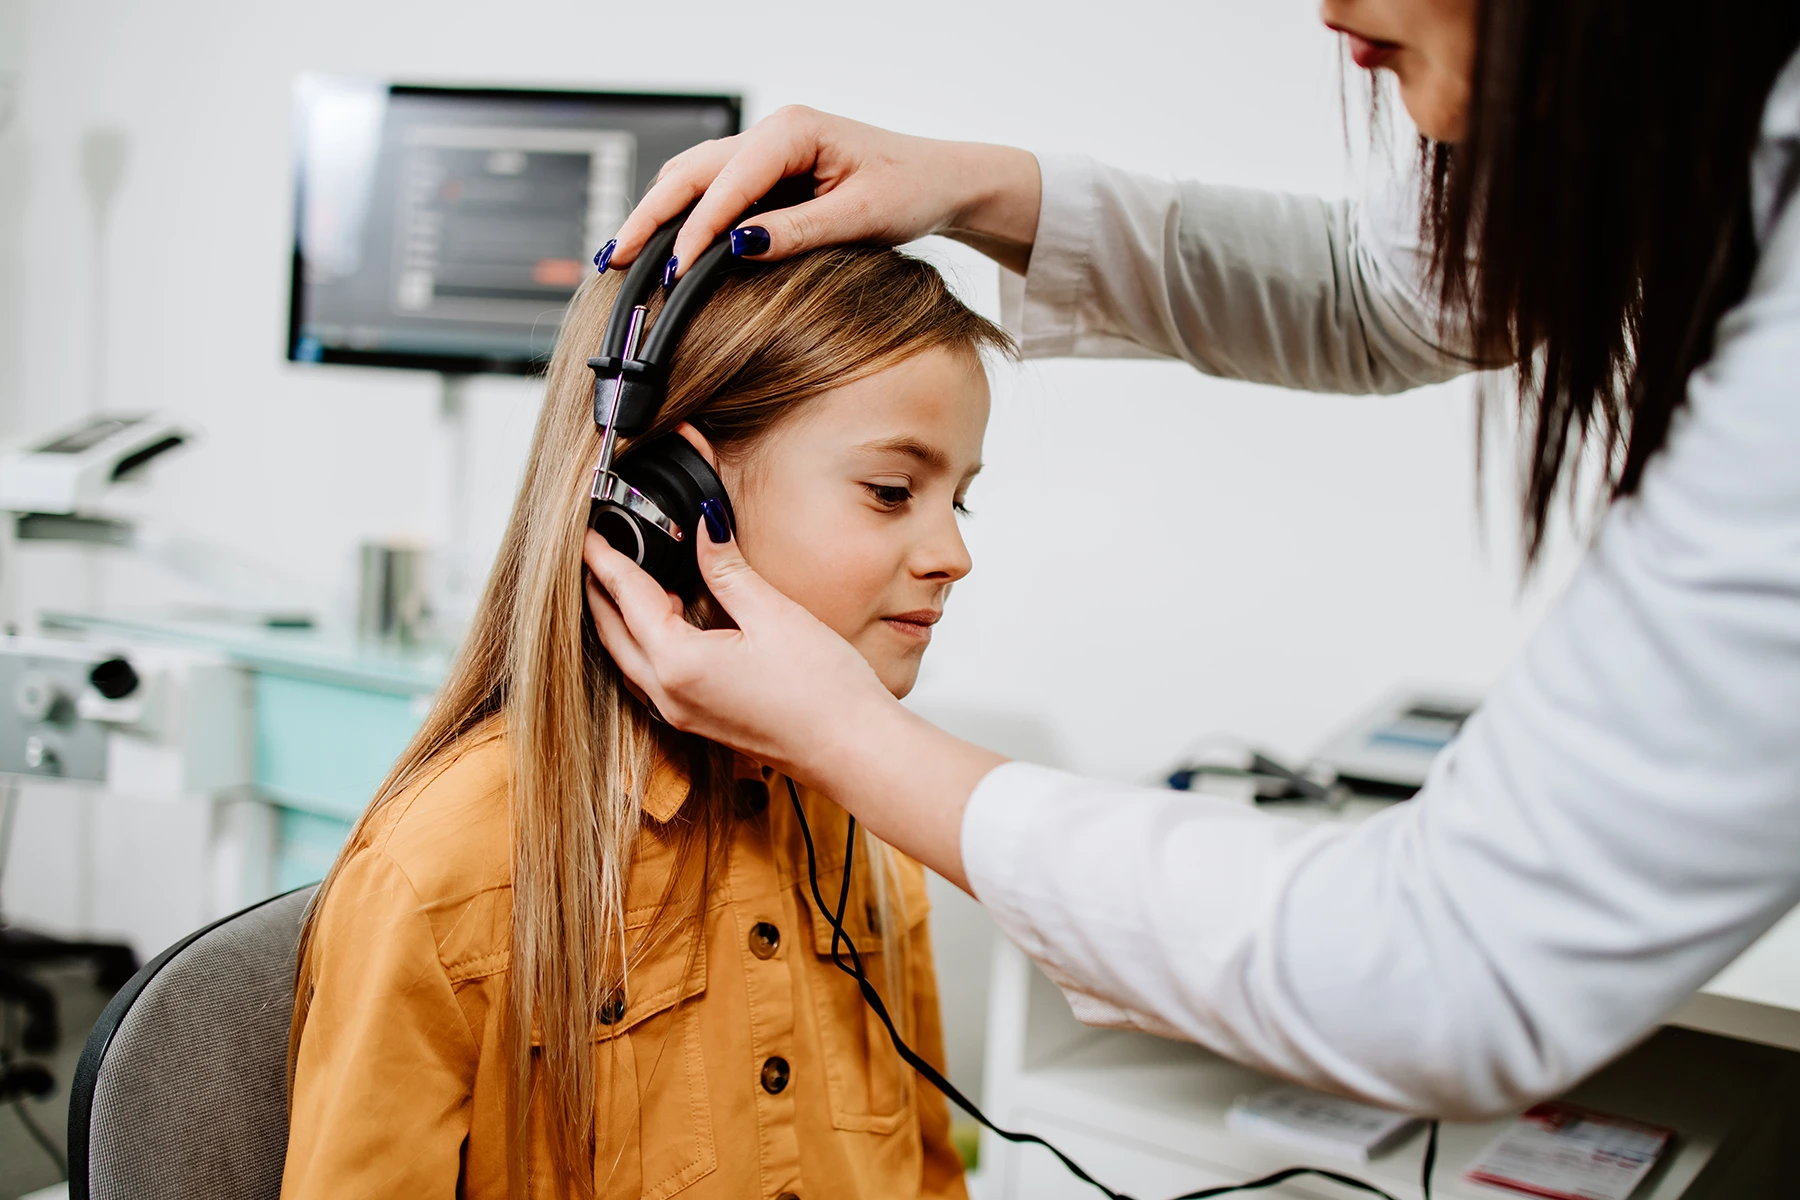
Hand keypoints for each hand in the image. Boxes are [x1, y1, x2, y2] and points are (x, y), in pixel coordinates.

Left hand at [582, 523, 1004, 889]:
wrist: (852, 750)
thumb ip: (727, 568)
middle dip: (602, 589)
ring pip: (628, 658)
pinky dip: (645, 644)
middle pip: (613, 631)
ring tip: (627, 581)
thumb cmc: (822, 690)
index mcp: (677, 662)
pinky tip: (669, 626)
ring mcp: (682, 714)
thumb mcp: (772, 613)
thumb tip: (705, 524)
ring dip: (621, 619)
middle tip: (599, 550)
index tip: (591, 532)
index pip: (627, 596)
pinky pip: (652, 678)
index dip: (607, 558)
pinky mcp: (701, 722)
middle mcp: (668, 694)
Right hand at [609, 106, 1042, 278]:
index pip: (727, 183)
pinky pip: (712, 189)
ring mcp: (767, 149)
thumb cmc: (910, 190)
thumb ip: (799, 231)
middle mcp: (773, 132)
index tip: (674, 272)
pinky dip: (682, 215)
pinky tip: (661, 245)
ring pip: (693, 177)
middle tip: (615, 259)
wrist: (940, 181)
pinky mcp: (768, 171)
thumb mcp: (860, 218)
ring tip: (622, 255)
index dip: (696, 230)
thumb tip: (739, 247)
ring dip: (657, 214)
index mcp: (793, 131)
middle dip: (650, 215)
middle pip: (691, 172)